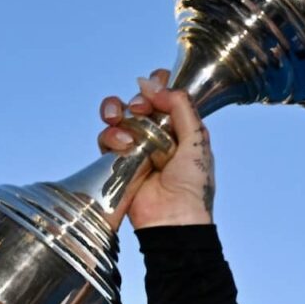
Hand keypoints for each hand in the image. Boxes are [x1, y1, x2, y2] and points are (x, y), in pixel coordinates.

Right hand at [97, 68, 215, 229]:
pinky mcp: (119, 162)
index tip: (153, 88)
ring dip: (116, 113)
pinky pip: (107, 138)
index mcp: (181, 128)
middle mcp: (158, 135)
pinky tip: (122, 145)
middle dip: (136, 99)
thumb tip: (153, 84)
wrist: (173, 218)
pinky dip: (111, 136)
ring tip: (120, 120)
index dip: (157, 87)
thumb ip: (181, 107)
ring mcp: (137, 148)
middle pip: (138, 102)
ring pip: (118, 117)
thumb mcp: (197, 140)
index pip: (165, 96)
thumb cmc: (192, 185)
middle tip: (139, 108)